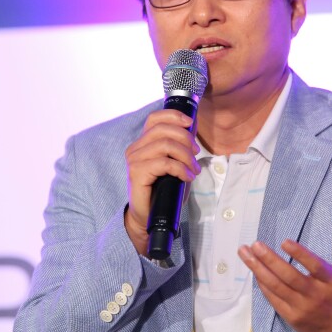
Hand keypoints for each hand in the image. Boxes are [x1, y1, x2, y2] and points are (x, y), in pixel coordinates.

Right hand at [123, 109, 200, 254]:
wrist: (147, 216)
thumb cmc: (162, 190)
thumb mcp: (174, 163)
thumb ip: (180, 145)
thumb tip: (193, 125)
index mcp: (143, 143)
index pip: (155, 118)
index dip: (173, 116)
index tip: (191, 122)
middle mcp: (135, 148)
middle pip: (163, 130)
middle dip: (185, 139)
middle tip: (196, 154)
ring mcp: (134, 160)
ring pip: (165, 145)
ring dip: (185, 156)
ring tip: (193, 169)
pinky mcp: (137, 173)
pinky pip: (164, 163)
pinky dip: (180, 169)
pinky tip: (187, 177)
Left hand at [238, 204, 331, 331]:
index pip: (315, 267)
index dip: (300, 255)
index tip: (284, 241)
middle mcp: (317, 296)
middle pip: (289, 277)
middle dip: (269, 260)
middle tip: (254, 244)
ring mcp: (303, 308)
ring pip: (277, 288)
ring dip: (258, 270)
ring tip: (245, 253)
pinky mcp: (292, 318)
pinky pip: (273, 300)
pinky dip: (263, 285)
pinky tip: (255, 271)